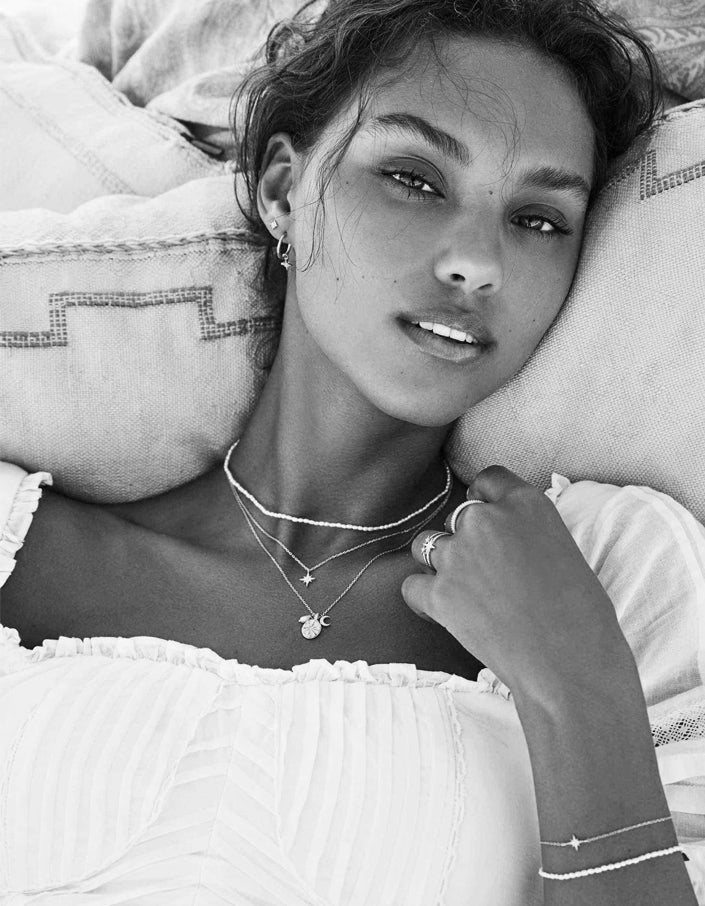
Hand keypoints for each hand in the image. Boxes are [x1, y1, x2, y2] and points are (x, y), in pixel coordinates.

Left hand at [402, 466, 634, 696]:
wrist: (570, 665)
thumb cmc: (582, 617)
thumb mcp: (564, 551)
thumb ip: (528, 533)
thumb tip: (506, 541)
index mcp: (526, 503)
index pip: (488, 479)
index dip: (483, 499)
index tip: (487, 520)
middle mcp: (486, 521)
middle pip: (458, 517)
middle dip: (466, 540)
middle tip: (486, 574)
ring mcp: (458, 555)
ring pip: (428, 546)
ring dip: (442, 565)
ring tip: (467, 594)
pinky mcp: (438, 593)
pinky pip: (412, 586)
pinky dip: (424, 599)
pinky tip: (444, 614)